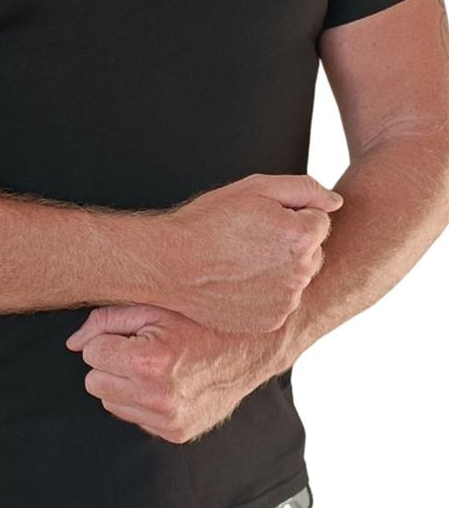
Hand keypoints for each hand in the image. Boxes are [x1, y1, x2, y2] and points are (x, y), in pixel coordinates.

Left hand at [65, 302, 280, 444]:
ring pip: (110, 402)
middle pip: (94, 382)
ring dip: (123, 383)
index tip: (132, 334)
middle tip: (141, 349)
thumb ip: (105, 321)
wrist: (250, 348)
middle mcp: (159, 397)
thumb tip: (72, 345)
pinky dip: (141, 400)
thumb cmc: (197, 319)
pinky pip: (133, 416)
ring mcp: (169, 420)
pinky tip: (166, 382)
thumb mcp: (151, 307)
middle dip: (110, 363)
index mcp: (150, 362)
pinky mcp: (176, 433)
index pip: (90, 354)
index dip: (108, 340)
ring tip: (154, 365)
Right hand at [152, 173, 343, 332]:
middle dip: (290, 242)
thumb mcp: (254, 188)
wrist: (172, 264)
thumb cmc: (208, 221)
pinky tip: (239, 281)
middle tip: (249, 239)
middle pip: (312, 250)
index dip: (288, 214)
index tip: (259, 219)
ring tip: (241, 260)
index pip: (318, 220)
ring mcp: (287, 299)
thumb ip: (304, 189)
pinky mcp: (272, 319)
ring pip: (297, 276)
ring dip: (280, 267)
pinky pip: (281, 301)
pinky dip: (266, 292)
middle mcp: (302, 271)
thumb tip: (336, 202)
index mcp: (302, 235)